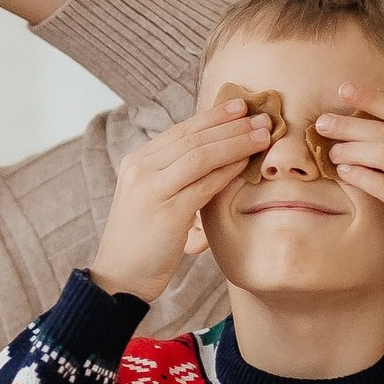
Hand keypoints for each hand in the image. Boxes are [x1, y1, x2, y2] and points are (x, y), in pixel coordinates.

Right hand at [89, 99, 277, 300]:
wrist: (119, 276)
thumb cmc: (141, 241)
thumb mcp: (152, 198)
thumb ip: (174, 176)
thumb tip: (215, 156)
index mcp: (135, 162)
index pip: (179, 131)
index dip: (212, 117)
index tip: (239, 106)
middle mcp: (140, 170)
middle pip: (192, 138)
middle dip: (230, 124)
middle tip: (261, 116)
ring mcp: (151, 189)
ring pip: (201, 155)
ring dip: (236, 142)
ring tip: (263, 135)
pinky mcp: (167, 212)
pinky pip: (205, 184)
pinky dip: (229, 171)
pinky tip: (247, 163)